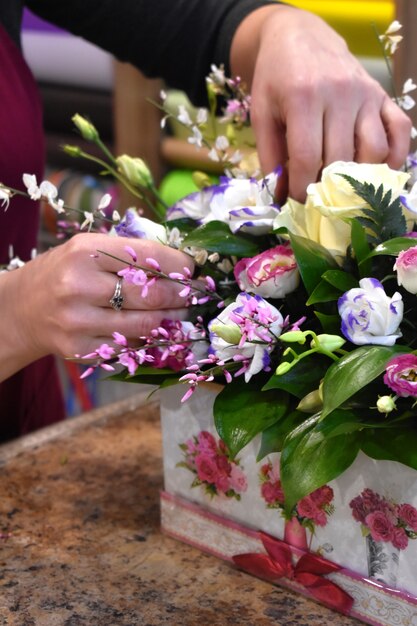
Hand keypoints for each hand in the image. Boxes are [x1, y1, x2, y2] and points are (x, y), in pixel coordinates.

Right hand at [0, 233, 193, 379]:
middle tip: (194, 294)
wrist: (24, 308)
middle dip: (181, 294)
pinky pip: (130, 346)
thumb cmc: (65, 273)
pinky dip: (148, 338)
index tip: (192, 269)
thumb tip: (181, 265)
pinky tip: (153, 329)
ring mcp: (79, 321)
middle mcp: (79, 286)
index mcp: (84, 252)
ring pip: (146, 324)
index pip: (145, 256)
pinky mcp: (81, 348)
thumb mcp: (88, 250)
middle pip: (150, 294)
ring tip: (181, 313)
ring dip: (172, 319)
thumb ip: (129, 254)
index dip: (177, 265)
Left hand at [231, 6, 411, 200]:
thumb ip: (269, 157)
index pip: (308, 158)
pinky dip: (394, 157)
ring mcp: (366, 94)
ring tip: (341, 188)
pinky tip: (375, 172)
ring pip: (374, 150)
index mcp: (304, 97)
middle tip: (315, 200)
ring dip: (359, 177)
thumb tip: (280, 197)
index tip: (296, 204)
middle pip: (341, 159)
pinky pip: (400, 131)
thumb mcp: (262, 114)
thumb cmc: (276, 78)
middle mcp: (340, 94)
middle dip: (326, 188)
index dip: (301, 190)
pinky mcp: (382, 95)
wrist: (300, 36)